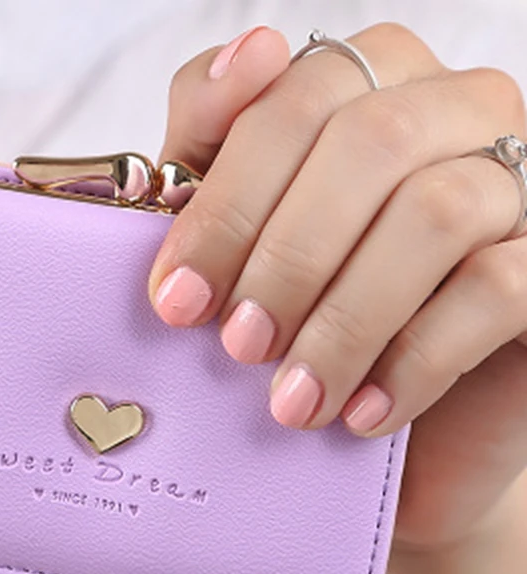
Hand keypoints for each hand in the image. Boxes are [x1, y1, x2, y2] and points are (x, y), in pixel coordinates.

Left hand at [149, 22, 526, 549]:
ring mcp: (516, 184)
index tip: (176, 297)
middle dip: (285, 256)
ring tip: (291, 400)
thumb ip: (220, 149)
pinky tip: (360, 412)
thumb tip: (249, 55)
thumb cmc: (303, 319)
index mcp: (372, 88)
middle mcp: (455, 114)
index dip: (227, 200)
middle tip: (238, 346)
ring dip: (343, 319)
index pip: (297, 97)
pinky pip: (495, 289)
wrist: (394, 421)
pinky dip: (413, 360)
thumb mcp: (240, 239)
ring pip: (435, 211)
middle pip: (369, 139)